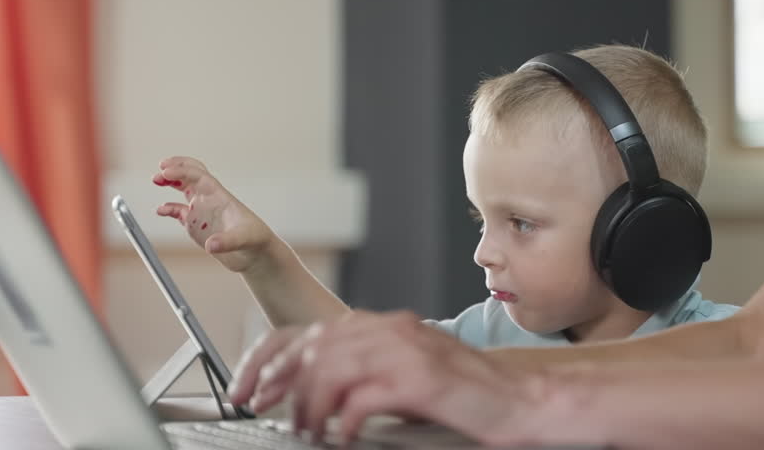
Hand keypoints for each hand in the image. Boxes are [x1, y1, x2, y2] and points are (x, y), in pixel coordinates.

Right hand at [151, 156, 275, 272]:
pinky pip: (179, 212)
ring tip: (156, 179)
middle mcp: (209, 200)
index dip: (182, 171)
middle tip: (161, 168)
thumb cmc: (255, 240)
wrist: (256, 254)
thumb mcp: (243, 240)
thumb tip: (211, 245)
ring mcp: (202, 211)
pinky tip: (161, 210)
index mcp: (219, 196)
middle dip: (176, 168)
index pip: (199, 175)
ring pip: (184, 189)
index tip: (166, 172)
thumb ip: (227, 242)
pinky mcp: (196, 225)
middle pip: (191, 174)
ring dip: (170, 182)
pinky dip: (169, 208)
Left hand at [228, 312, 553, 445]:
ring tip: (306, 431)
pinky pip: (362, 396)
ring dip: (307, 404)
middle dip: (275, 381)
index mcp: (382, 326)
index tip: (245, 389)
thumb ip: (359, 373)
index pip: (307, 331)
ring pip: (329, 367)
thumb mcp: (400, 377)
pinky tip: (340, 436)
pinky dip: (342, 419)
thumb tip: (302, 392)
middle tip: (260, 410)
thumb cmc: (461, 395)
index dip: (266, 359)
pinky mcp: (421, 378)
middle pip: (310, 346)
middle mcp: (390, 330)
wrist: (517, 398)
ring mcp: (406, 350)